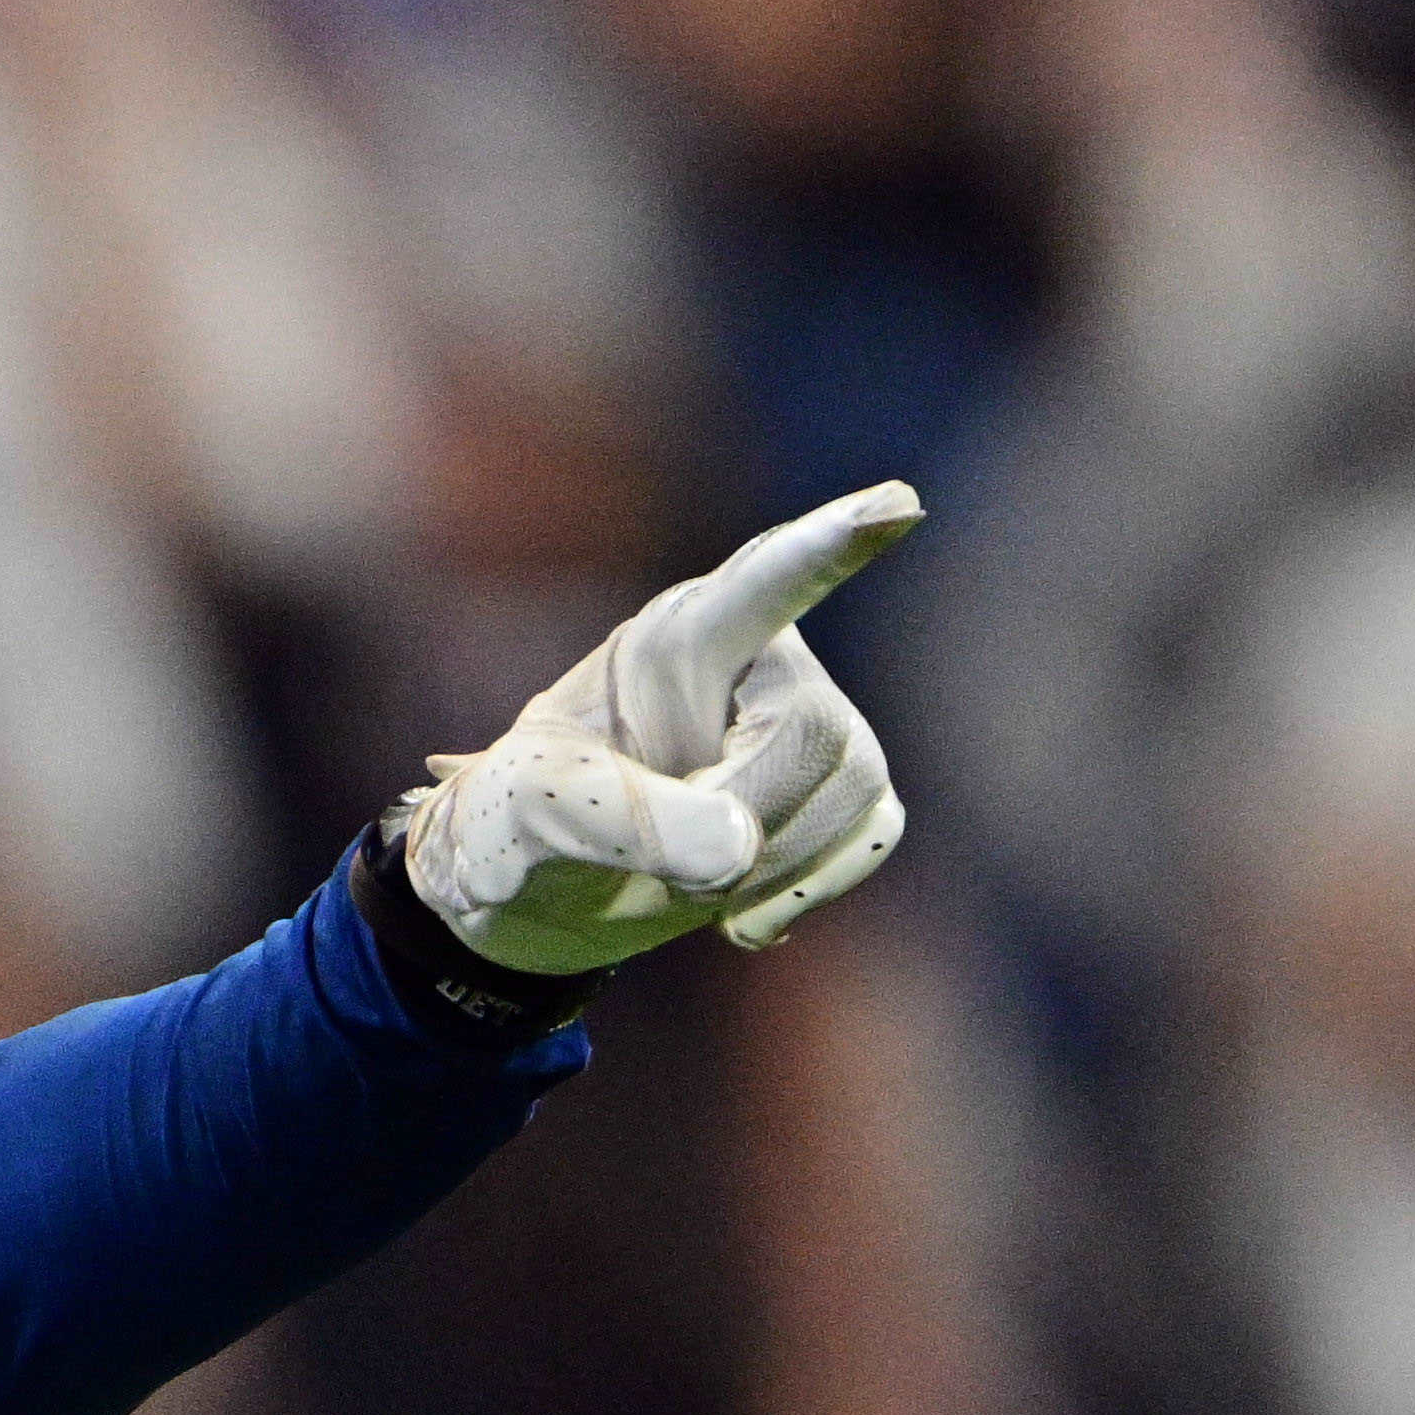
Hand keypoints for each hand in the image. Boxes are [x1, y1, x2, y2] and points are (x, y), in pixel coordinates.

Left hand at [397, 483, 920, 976]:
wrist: (537, 899)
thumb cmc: (517, 826)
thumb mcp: (526, 812)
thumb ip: (615, 815)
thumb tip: (736, 845)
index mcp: (677, 636)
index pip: (763, 581)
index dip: (829, 544)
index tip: (897, 505)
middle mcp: (761, 661)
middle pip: (812, 731)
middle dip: (744, 816)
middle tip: (662, 860)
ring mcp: (809, 722)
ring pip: (856, 788)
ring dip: (770, 865)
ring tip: (686, 879)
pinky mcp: (840, 789)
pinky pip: (873, 835)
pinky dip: (808, 887)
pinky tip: (738, 909)